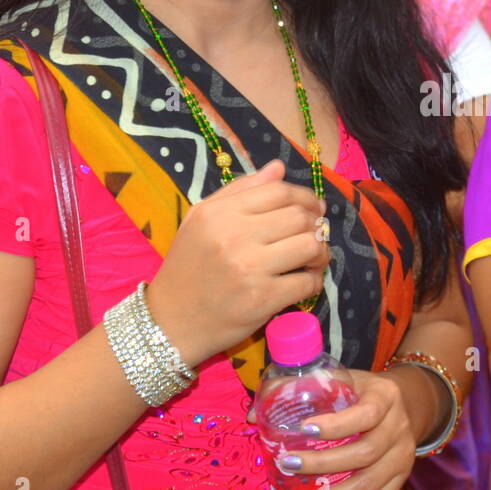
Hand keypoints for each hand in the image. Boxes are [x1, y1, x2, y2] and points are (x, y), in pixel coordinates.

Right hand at [145, 159, 330, 364]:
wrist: (170, 321)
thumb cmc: (187, 268)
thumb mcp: (200, 220)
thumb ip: (240, 190)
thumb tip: (278, 168)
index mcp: (219, 212)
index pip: (279, 191)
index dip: (305, 197)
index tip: (313, 209)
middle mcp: (234, 236)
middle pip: (299, 217)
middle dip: (316, 225)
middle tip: (315, 234)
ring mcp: (249, 268)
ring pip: (310, 246)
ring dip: (321, 252)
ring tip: (314, 258)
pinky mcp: (262, 299)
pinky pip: (306, 282)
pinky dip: (313, 281)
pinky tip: (304, 282)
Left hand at [249, 369, 420, 489]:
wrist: (406, 404)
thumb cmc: (362, 392)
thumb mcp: (341, 380)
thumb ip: (300, 389)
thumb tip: (253, 415)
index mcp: (385, 397)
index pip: (365, 414)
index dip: (337, 425)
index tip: (304, 429)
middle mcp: (399, 428)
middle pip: (365, 453)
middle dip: (323, 464)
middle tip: (287, 466)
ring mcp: (403, 457)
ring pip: (369, 485)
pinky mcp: (401, 480)